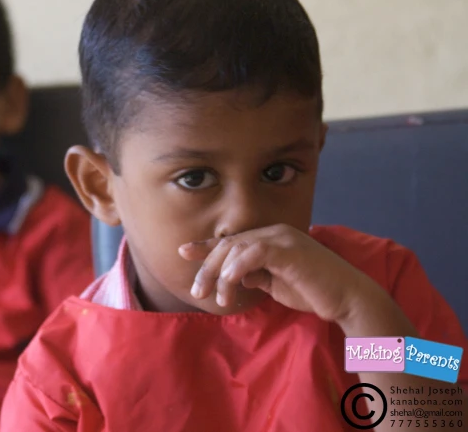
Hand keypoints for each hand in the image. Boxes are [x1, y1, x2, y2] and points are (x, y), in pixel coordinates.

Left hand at [178, 224, 369, 321]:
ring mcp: (281, 237)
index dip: (205, 246)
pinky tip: (229, 285)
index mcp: (269, 238)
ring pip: (235, 249)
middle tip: (197, 290)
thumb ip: (256, 276)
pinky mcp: (288, 248)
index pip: (231, 240)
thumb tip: (235, 278)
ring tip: (219, 298)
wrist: (346, 298)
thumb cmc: (313, 292)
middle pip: (227, 244)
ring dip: (220, 274)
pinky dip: (236, 268)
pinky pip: (252, 253)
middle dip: (207, 266)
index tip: (184, 252)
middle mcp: (273, 232)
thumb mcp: (276, 284)